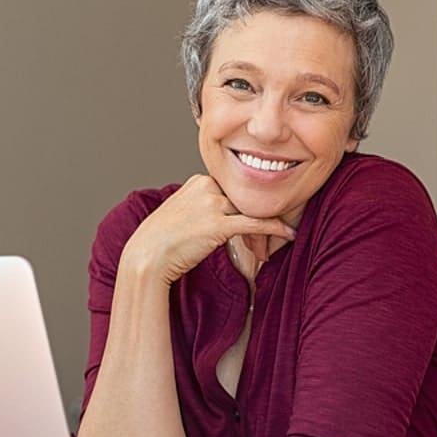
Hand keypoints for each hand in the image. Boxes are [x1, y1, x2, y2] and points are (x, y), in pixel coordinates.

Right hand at [121, 174, 294, 284]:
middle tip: (275, 230)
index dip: (249, 205)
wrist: (147, 255)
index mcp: (201, 180)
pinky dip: (275, 228)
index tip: (260, 218)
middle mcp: (207, 186)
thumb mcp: (185, 212)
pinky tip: (288, 234)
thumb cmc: (164, 239)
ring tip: (283, 234)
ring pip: (253, 209)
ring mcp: (212, 204)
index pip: (237, 187)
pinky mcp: (218, 224)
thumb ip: (207, 205)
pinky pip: (255, 223)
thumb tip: (228, 212)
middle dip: (262, 214)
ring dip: (269, 225)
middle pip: (246, 197)